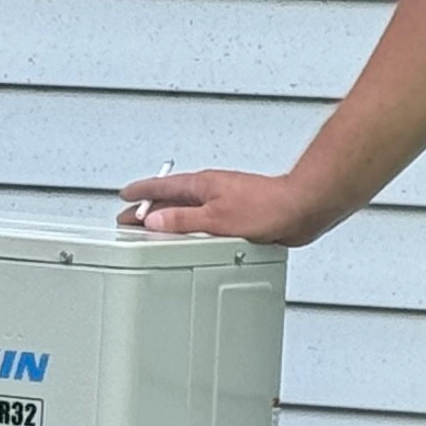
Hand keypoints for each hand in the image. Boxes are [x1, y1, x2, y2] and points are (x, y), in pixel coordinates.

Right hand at [116, 167, 330, 244]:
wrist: (300, 208)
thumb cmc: (267, 207)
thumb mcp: (216, 219)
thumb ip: (183, 221)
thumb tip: (156, 220)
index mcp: (202, 185)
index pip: (162, 186)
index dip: (141, 192)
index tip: (125, 195)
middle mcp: (211, 191)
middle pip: (172, 199)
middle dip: (149, 209)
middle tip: (130, 218)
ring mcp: (224, 203)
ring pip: (188, 211)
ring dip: (170, 219)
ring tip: (155, 231)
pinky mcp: (237, 216)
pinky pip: (204, 221)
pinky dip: (191, 228)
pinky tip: (192, 240)